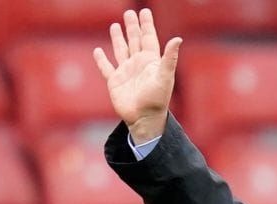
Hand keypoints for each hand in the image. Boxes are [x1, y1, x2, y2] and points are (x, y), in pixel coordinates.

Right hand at [93, 8, 181, 143]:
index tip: (144, 11)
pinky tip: (98, 51)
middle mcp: (138, 64)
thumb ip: (170, 58)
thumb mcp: (165, 76)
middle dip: (132, 27)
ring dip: (118, 38)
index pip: (148, 38)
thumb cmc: (157, 99)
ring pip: (121, 50)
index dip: (146, 25)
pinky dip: (101, 59)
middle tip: (129, 13)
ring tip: (115, 26)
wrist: (144, 119)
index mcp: (150, 61)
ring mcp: (126, 72)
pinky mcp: (114, 82)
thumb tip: (178, 39)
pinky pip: (106, 67)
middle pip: (134, 40)